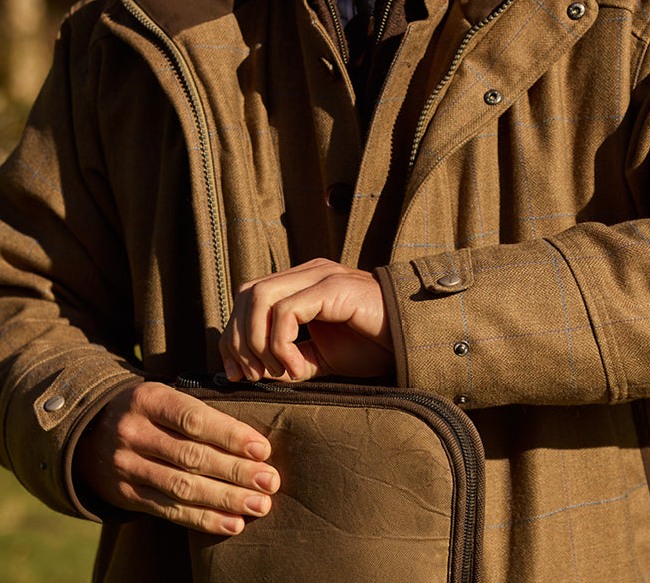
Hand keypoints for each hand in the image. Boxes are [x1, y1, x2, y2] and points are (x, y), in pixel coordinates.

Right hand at [74, 381, 278, 534]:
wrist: (89, 432)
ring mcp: (127, 467)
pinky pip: (170, 511)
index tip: (262, 449)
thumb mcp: (163, 396)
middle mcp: (134, 433)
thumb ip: (198, 410)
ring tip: (260, 504)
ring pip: (183, 487)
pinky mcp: (127, 496)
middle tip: (270, 480)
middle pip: (192, 456)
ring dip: (226, 498)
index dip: (230, 435)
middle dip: (236, 471)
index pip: (193, 419)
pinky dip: (204, 519)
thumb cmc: (146, 410)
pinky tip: (233, 523)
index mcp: (148, 399)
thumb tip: (253, 436)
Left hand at [219, 258, 393, 382]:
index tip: (237, 374)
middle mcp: (307, 273)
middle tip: (252, 376)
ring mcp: (320, 275)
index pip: (248, 297)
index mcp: (301, 283)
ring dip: (257, 341)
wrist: (416, 340)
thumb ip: (291, 357)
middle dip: (238, 339)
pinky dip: (281, 344)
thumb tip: (255, 372)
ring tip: (276, 373)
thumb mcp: (323, 356)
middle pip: (247, 293)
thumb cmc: (375, 345)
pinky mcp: (333, 287)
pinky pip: (287, 311)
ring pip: (260, 297)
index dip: (233, 335)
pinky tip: (298, 370)